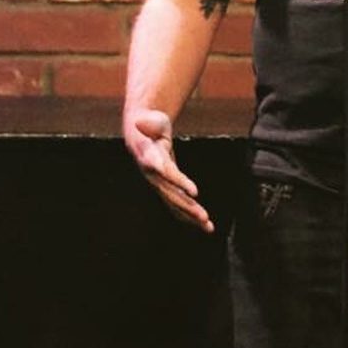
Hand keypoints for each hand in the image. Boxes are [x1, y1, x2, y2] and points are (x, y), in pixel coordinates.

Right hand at [124, 108, 213, 233]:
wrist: (139, 132)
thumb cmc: (148, 124)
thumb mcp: (150, 121)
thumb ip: (148, 123)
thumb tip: (141, 122)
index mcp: (150, 158)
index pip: (166, 172)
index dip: (179, 182)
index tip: (195, 192)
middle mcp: (153, 176)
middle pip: (172, 194)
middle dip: (188, 206)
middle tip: (204, 217)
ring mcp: (158, 184)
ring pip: (175, 203)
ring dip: (191, 215)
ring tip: (209, 227)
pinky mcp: (165, 187)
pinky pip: (177, 204)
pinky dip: (189, 214)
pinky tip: (204, 225)